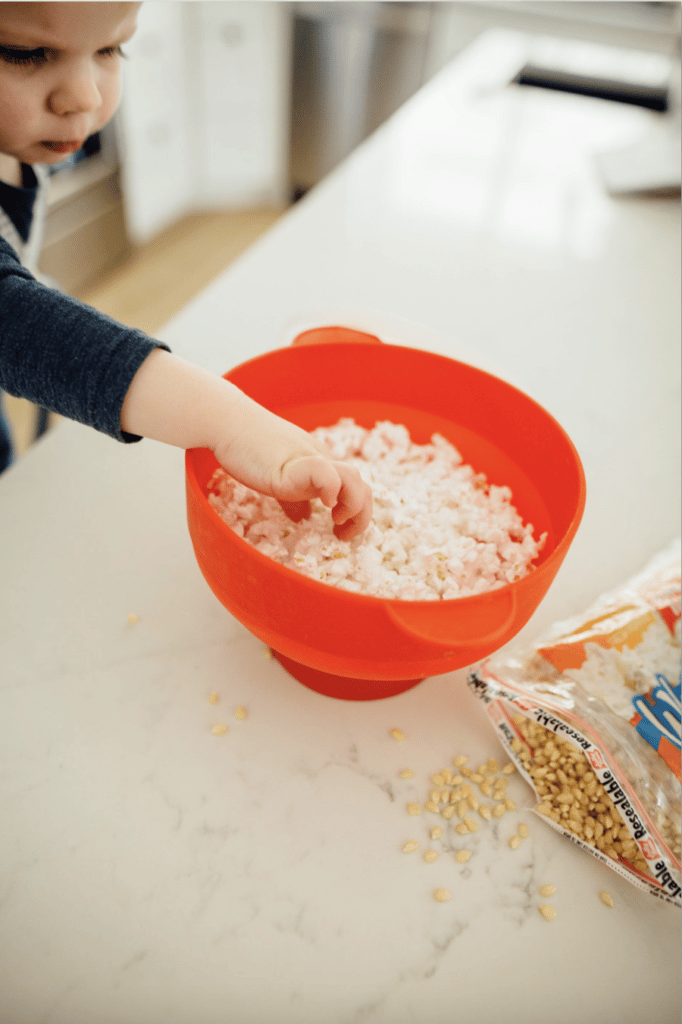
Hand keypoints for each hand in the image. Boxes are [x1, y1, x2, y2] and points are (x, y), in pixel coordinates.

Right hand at [120, 351, 372, 538]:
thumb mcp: (279, 473)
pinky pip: (324, 473)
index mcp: (320, 465)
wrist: (226, 421)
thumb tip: (300, 518)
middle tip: (342, 535)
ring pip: (353, 478)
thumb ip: (292, 495)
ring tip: (336, 521)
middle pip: (362, 485)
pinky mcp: (292, 463)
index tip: (340, 530)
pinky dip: (331, 490)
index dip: (357, 510)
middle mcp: (321, 461)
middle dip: (361, 516)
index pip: (355, 486)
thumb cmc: (247, 446)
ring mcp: (309, 461)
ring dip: (353, 506)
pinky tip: (322, 504)